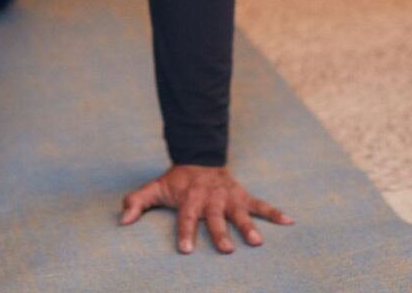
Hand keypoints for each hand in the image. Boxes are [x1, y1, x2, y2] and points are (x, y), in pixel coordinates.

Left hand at [118, 164, 293, 253]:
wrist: (199, 160)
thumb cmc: (176, 182)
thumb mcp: (154, 188)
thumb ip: (137, 202)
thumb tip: (122, 220)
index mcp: (190, 197)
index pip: (186, 217)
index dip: (185, 233)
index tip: (184, 250)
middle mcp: (211, 197)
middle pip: (215, 218)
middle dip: (221, 233)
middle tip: (227, 251)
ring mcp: (229, 197)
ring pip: (240, 213)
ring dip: (249, 227)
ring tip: (258, 243)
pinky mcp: (243, 196)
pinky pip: (260, 204)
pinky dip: (275, 212)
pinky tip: (289, 221)